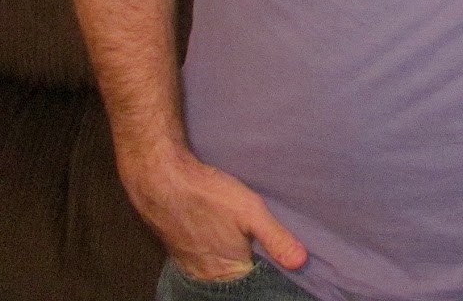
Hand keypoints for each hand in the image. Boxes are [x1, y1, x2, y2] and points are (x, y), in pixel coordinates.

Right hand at [121, 145, 306, 281]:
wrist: (160, 179)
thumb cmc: (207, 194)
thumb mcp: (250, 211)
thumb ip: (276, 238)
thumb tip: (301, 262)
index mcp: (227, 274)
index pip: (254, 283)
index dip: (268, 269)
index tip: (275, 255)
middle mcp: (205, 276)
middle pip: (235, 278)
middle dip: (249, 262)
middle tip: (257, 241)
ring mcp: (189, 265)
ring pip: (218, 267)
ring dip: (230, 255)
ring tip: (239, 236)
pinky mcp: (178, 250)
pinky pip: (203, 257)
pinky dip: (214, 248)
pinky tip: (218, 231)